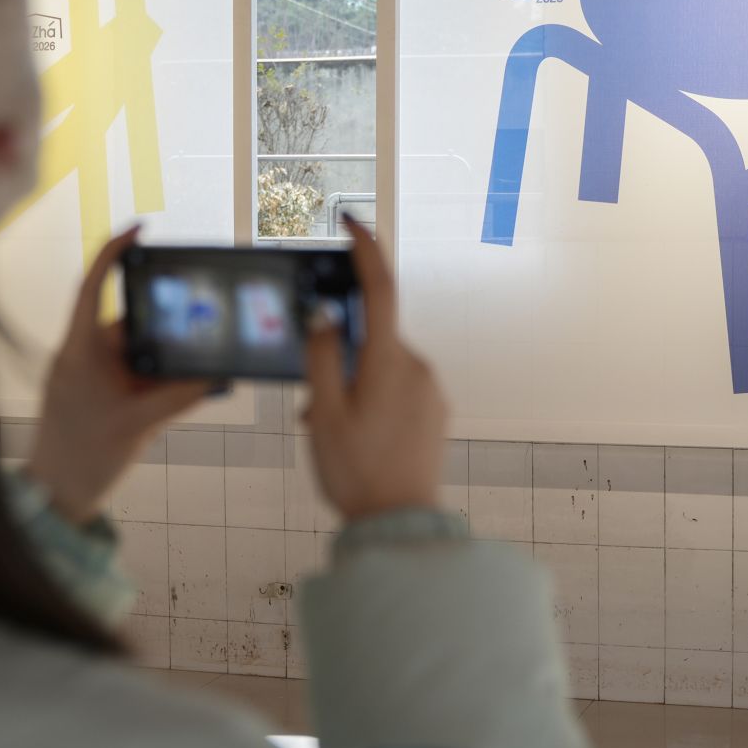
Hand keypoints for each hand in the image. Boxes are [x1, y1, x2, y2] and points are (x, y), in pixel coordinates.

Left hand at [23, 227, 213, 523]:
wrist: (56, 501)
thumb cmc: (83, 461)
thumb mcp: (141, 426)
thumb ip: (182, 395)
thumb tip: (219, 372)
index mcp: (79, 351)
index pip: (94, 287)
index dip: (115, 253)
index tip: (141, 230)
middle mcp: (83, 355)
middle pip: (132, 321)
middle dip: (169, 325)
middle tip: (205, 325)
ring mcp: (90, 375)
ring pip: (140, 351)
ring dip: (169, 360)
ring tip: (201, 370)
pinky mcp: (100, 393)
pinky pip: (137, 373)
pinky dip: (162, 378)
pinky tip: (189, 389)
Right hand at [302, 217, 448, 522]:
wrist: (401, 524)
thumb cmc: (357, 472)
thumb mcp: (323, 414)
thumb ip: (321, 358)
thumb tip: (325, 315)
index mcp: (389, 361)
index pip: (380, 288)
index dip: (365, 250)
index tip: (350, 222)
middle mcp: (417, 367)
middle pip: (371, 336)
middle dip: (338, 356)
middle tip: (312, 402)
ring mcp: (430, 389)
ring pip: (380, 365)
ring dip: (351, 384)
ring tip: (330, 431)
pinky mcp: (434, 410)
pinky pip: (396, 388)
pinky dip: (370, 399)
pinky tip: (354, 436)